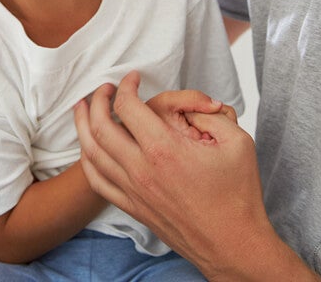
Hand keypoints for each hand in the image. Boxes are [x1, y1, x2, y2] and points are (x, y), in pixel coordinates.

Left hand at [74, 71, 319, 280]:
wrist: (233, 243)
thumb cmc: (238, 194)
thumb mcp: (237, 141)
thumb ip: (211, 114)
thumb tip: (190, 106)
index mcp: (165, 149)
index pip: (128, 106)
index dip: (126, 85)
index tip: (133, 78)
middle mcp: (142, 169)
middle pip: (100, 126)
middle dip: (98, 100)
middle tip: (105, 88)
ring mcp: (133, 191)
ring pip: (91, 152)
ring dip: (83, 124)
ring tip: (82, 108)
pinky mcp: (133, 207)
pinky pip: (97, 180)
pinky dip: (87, 159)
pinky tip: (88, 147)